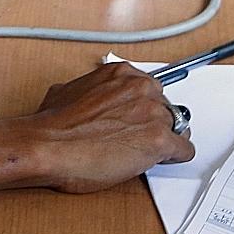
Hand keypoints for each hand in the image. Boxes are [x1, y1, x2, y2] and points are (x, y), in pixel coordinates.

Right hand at [26, 62, 194, 193]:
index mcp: (121, 73)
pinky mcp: (158, 140)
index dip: (142, 107)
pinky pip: (184, 150)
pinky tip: (161, 161)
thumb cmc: (53, 124)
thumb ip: (91, 90)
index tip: (138, 118)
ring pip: (177, 127)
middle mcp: (141, 87)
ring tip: (145, 152)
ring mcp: (152, 113)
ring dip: (164, 140)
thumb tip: (90, 98)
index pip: (150, 88)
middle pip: (166, 106)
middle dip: (153, 123)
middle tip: (136, 138)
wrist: (48, 145)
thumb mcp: (69, 90)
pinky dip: (175, 158)